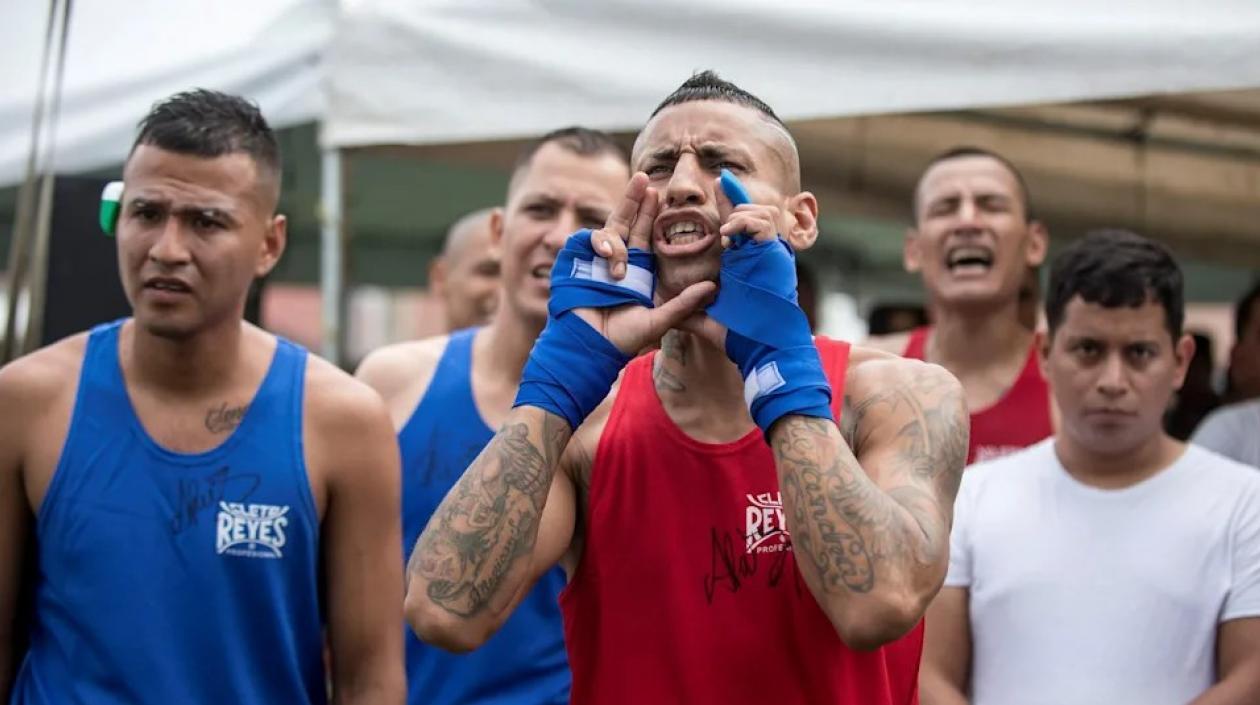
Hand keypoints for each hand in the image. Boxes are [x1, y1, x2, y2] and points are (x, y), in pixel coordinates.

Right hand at [573, 173, 715, 353]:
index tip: (660, 193)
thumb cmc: (623, 337)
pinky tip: (607, 255)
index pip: (644, 233)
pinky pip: (587, 242)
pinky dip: (599, 244)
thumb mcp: (659, 319)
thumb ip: (684, 303)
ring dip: (616, 232)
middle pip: (625, 220)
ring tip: (619, 261)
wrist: (591, 346)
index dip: (650, 213)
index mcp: (637, 268)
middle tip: (643, 178)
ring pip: (607, 230)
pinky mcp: (577, 263)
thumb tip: (712, 287)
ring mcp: (596, 260)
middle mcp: (617, 260)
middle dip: (633, 199)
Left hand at [678, 174, 790, 347]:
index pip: (736, 222)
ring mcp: (770, 255)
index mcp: (745, 261)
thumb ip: (688, 307)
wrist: (763, 349)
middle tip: (723, 187)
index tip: (718, 180)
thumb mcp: (706, 316)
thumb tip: (668, 311)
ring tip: (725, 229)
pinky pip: (763, 226)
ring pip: (763, 212)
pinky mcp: (775, 258)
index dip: (729, 200)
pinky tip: (729, 234)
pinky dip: (746, 224)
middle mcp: (759, 254)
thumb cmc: (741, 337)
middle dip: (738, 198)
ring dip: (742, 213)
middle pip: (754, 210)